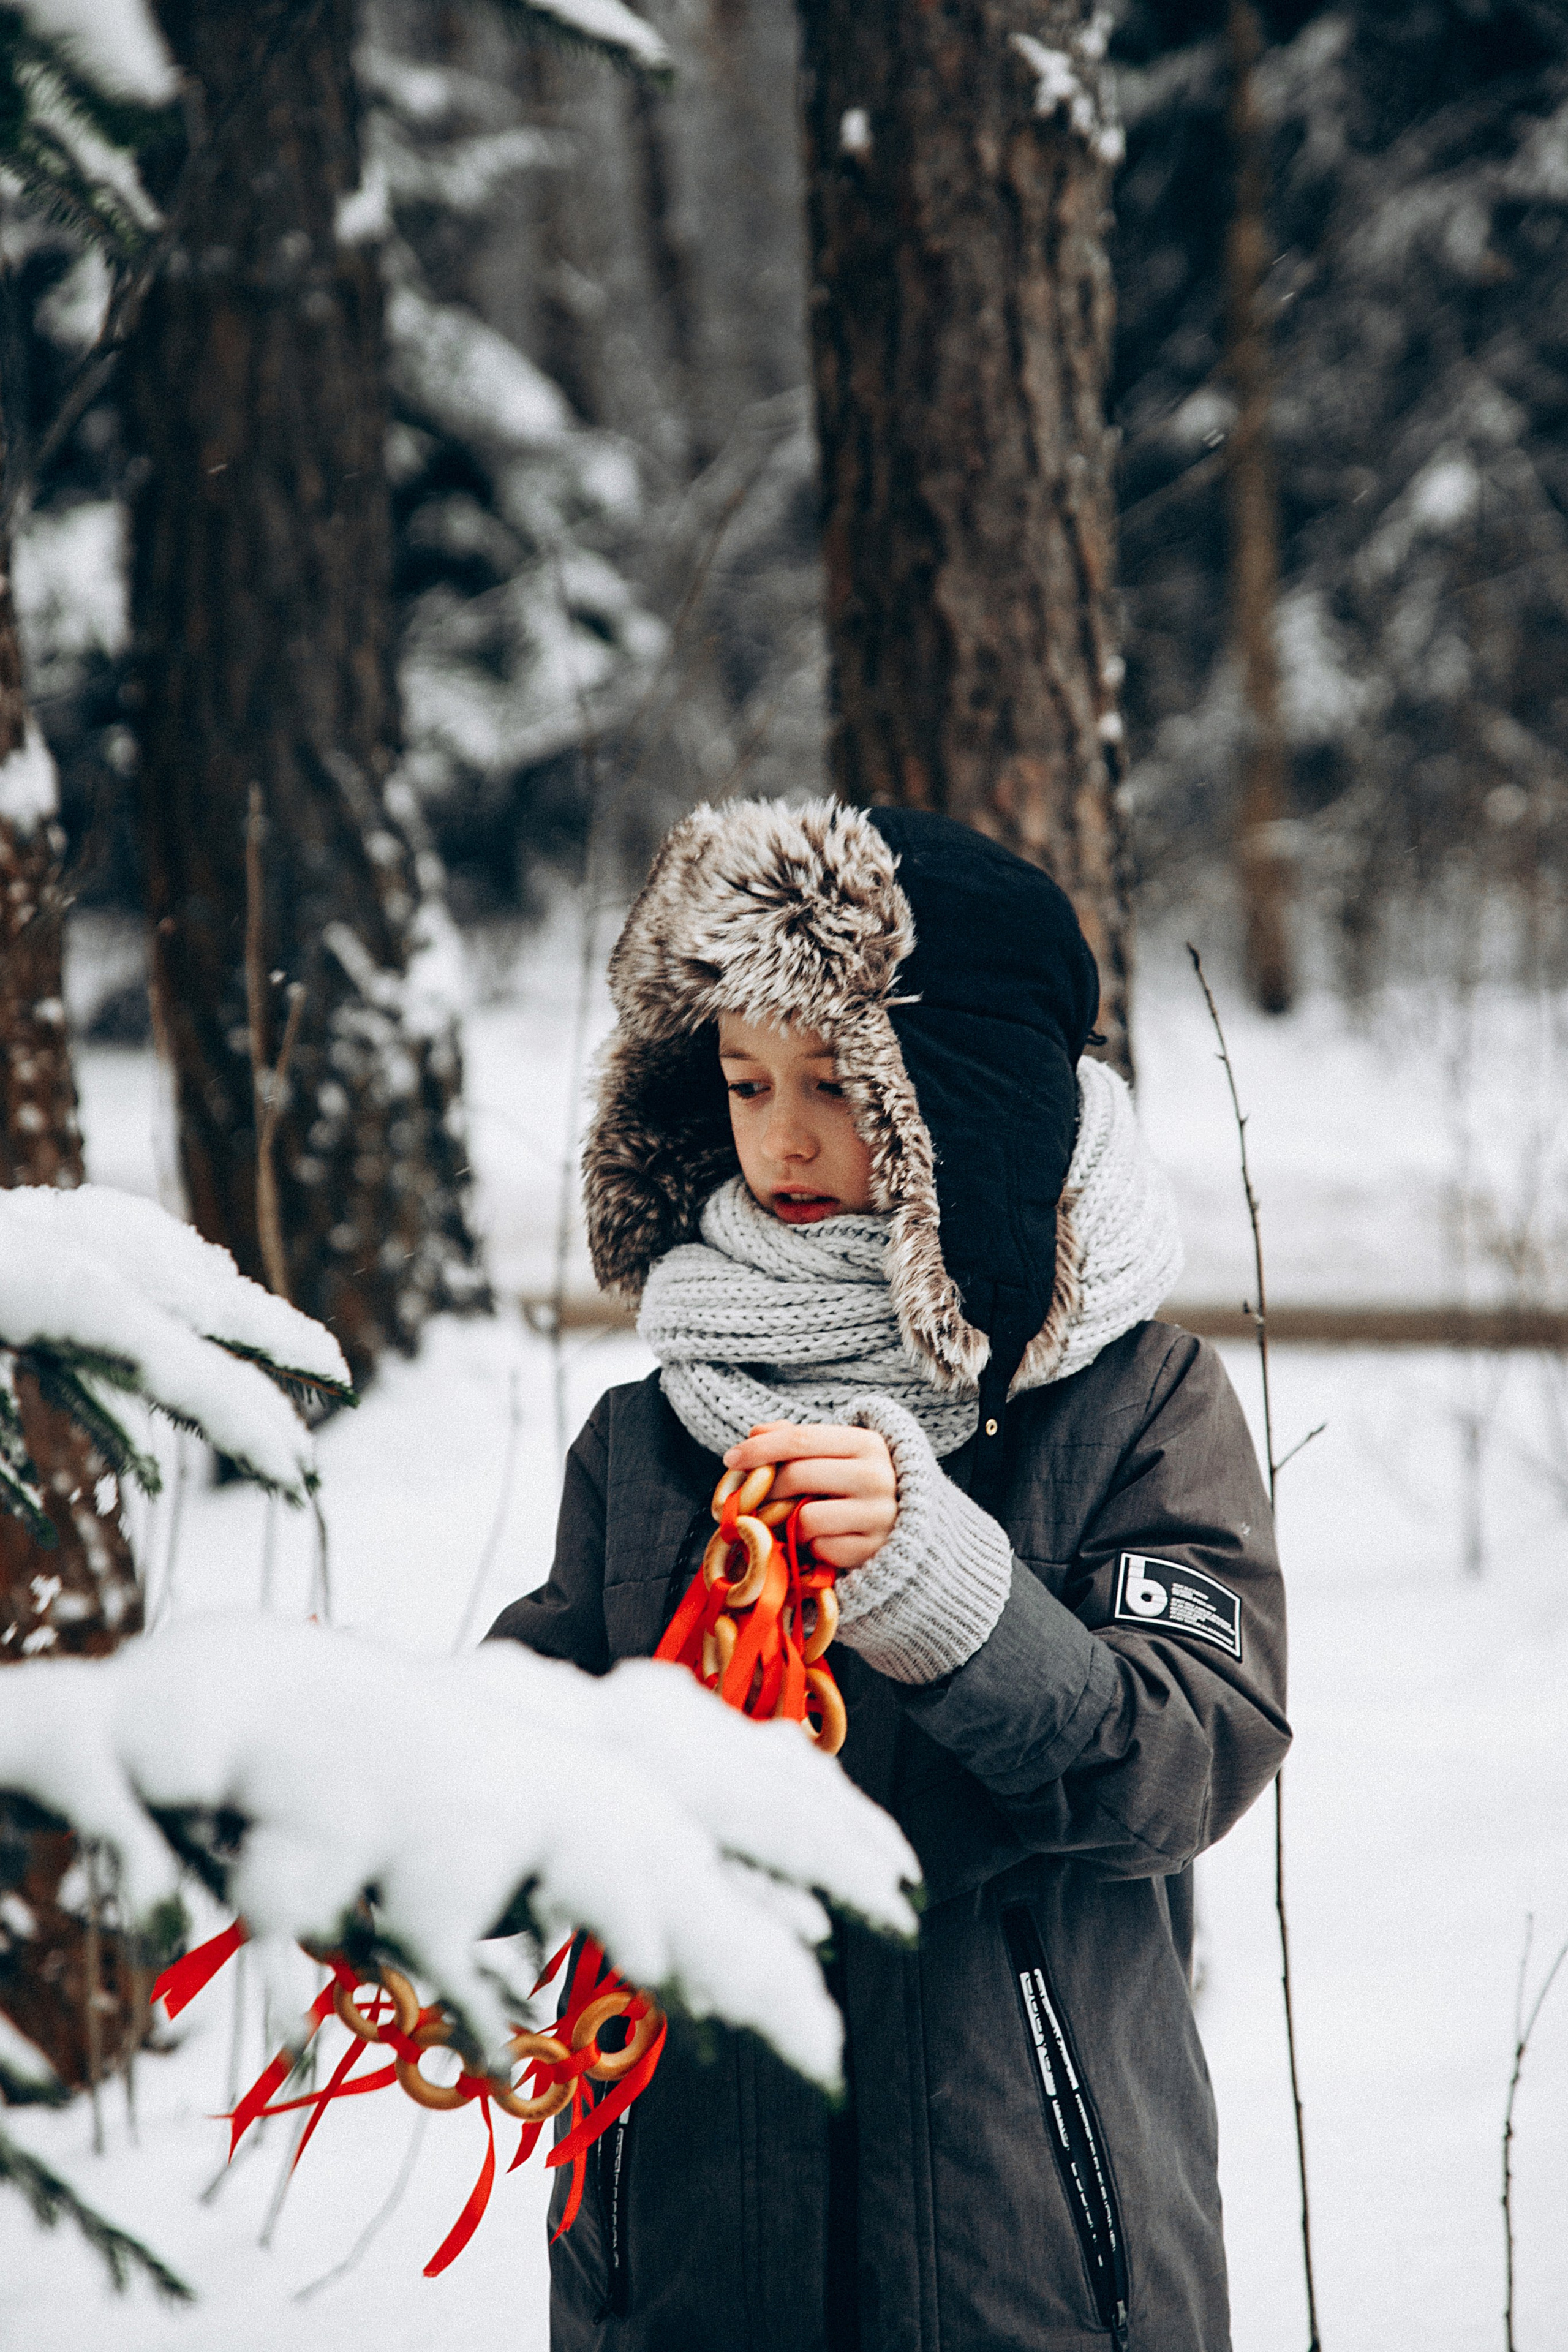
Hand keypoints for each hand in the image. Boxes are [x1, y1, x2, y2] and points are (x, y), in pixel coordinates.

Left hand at [721, 1422, 896, 1571]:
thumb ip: (796, 1439)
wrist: (905, 1527)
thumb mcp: (835, 1454)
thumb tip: (755, 1432)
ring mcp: (879, 1515)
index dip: (761, 1448)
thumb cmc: (856, 1485)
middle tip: (757, 1498)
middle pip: (798, 1476)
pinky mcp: (873, 1550)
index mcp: (866, 1443)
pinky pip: (821, 1548)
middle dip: (767, 1489)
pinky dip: (813, 1546)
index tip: (731, 1458)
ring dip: (792, 1522)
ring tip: (801, 1518)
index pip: (801, 1438)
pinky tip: (823, 1540)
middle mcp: (877, 1476)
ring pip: (806, 1517)